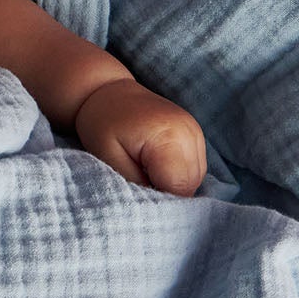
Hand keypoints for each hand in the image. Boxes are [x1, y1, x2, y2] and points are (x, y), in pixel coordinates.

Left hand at [73, 78, 206, 195]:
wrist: (107, 91)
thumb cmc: (102, 124)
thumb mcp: (108, 157)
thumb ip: (135, 184)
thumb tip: (156, 206)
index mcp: (169, 138)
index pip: (179, 188)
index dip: (160, 199)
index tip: (138, 196)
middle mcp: (190, 133)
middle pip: (191, 185)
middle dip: (167, 193)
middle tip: (139, 184)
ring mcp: (196, 131)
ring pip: (196, 178)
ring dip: (173, 184)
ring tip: (144, 172)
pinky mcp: (195, 133)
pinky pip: (194, 167)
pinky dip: (177, 174)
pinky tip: (155, 165)